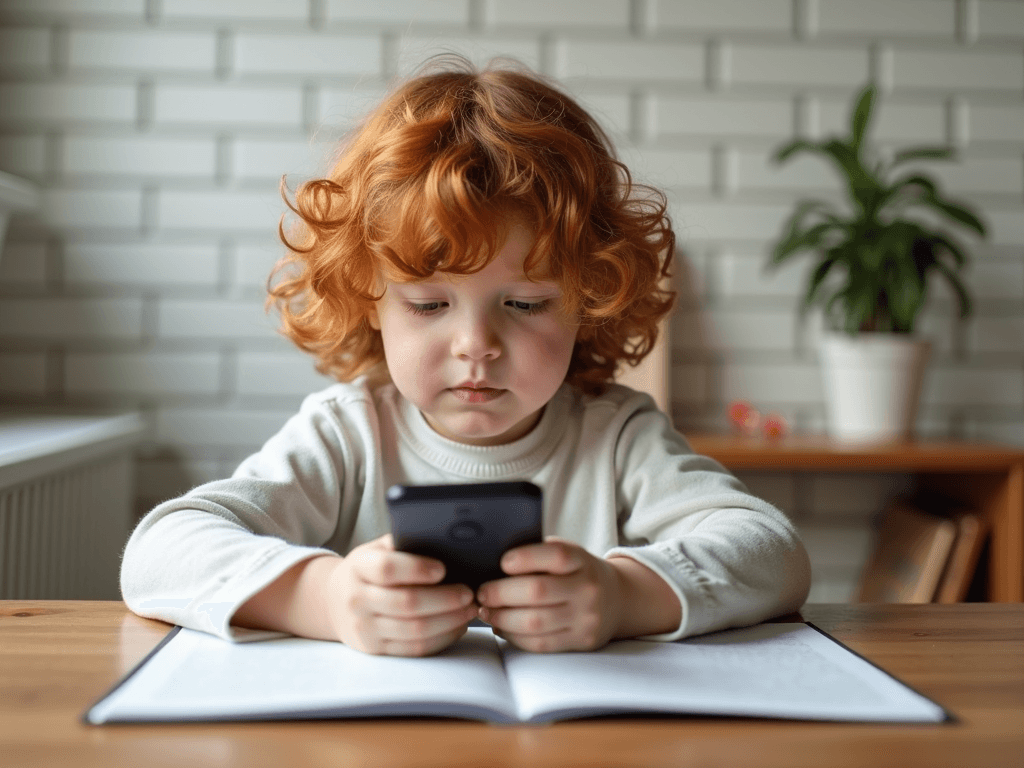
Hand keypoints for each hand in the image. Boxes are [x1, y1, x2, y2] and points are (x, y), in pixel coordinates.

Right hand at [325, 535, 477, 656]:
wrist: (334, 601)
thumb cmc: (368, 569)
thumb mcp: (377, 549)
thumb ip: (403, 542)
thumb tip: (447, 538)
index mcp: (359, 566)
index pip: (387, 569)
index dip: (417, 569)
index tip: (443, 569)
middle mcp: (357, 599)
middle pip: (406, 603)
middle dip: (445, 599)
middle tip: (469, 592)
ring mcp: (365, 628)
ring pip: (415, 631)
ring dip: (449, 621)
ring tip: (471, 609)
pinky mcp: (376, 650)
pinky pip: (415, 649)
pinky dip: (442, 638)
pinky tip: (458, 626)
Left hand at [475, 537, 625, 652]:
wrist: (619, 599)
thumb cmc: (580, 572)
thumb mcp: (571, 554)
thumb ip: (542, 553)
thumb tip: (493, 559)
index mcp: (582, 560)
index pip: (556, 556)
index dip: (526, 558)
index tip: (502, 562)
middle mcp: (587, 589)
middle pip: (537, 591)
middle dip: (501, 593)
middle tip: (482, 593)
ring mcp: (586, 618)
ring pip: (535, 622)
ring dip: (502, 618)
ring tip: (486, 612)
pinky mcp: (581, 641)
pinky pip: (541, 644)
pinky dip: (514, 637)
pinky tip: (501, 627)